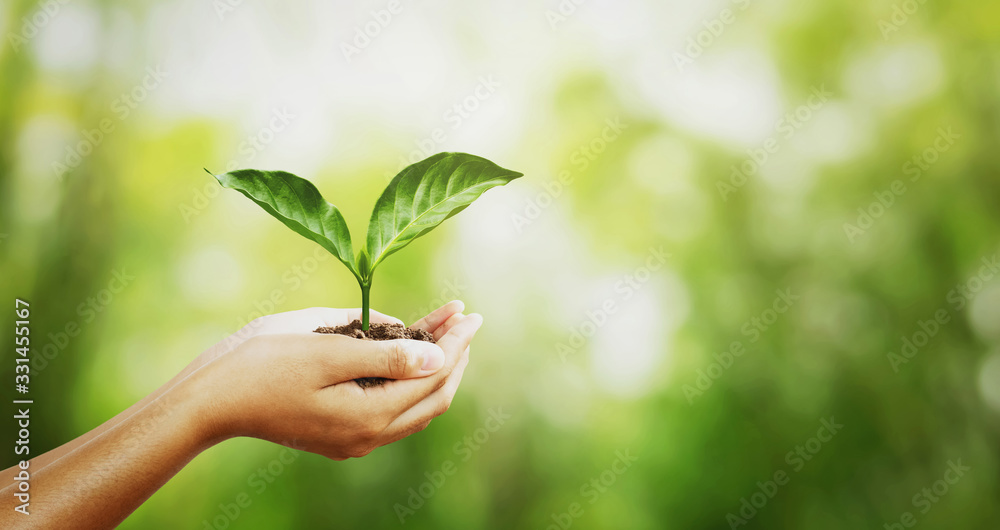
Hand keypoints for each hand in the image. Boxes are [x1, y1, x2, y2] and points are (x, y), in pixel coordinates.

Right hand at [183, 301, 480, 459]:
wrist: (211, 400)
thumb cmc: (263, 365)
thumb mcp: (328, 351)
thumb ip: (386, 355)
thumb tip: (438, 357)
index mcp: (370, 416)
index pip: (432, 376)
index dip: (455, 343)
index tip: (470, 313)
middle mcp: (368, 436)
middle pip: (433, 396)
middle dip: (454, 355)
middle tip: (466, 319)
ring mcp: (354, 440)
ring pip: (414, 405)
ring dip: (434, 367)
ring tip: (446, 330)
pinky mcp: (339, 433)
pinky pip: (391, 409)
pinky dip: (408, 379)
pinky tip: (408, 353)